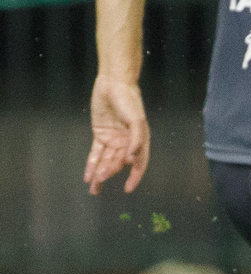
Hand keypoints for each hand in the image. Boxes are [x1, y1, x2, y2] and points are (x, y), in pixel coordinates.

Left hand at [85, 76, 149, 195]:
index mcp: (140, 140)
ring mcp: (113, 139)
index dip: (134, 177)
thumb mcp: (135, 120)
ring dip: (100, 173)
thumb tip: (130, 159)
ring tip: (93, 188)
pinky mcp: (101, 134)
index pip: (138, 163)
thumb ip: (135, 140)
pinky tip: (88, 176)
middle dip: (109, 173)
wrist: (114, 84)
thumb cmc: (129, 101)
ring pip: (106, 160)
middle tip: (100, 182)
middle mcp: (127, 142)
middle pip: (118, 163)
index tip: (128, 189)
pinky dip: (92, 164)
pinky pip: (96, 153)